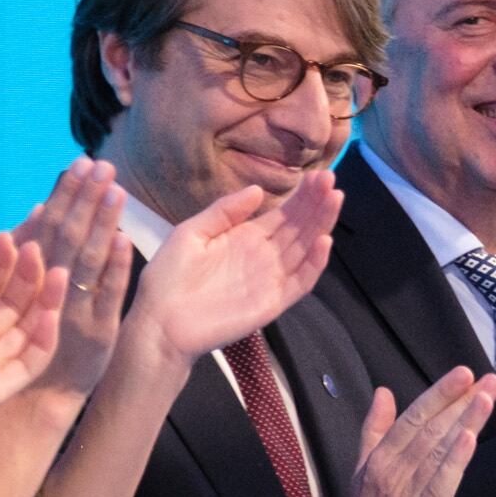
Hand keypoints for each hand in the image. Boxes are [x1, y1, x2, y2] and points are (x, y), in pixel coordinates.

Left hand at [0, 233, 61, 455]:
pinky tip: (49, 315)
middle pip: (15, 298)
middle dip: (28, 273)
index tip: (11, 236)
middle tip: (37, 248)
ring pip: (30, 326)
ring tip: (58, 272)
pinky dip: (45, 341)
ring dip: (46, 299)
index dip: (3, 258)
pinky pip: (30, 363)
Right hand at [13, 159, 134, 400]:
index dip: (64, 193)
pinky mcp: (98, 333)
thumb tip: (38, 207)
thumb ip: (32, 252)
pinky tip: (123, 239)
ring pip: (86, 260)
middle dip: (84, 198)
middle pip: (66, 236)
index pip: (47, 225)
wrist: (36, 399)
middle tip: (101, 164)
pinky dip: (114, 267)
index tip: (79, 162)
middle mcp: (47, 289)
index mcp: (29, 276)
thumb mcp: (24, 294)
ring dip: (100, 222)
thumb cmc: (30, 341)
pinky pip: (107, 296)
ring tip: (114, 188)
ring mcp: (73, 310)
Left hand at [132, 172, 342, 363]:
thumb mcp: (191, 232)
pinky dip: (315, 264)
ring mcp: (270, 279)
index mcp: (245, 237)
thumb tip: (257, 189)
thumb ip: (225, 211)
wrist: (160, 322)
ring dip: (321, 224)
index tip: (316, 174)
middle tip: (331, 179)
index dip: (301, 195)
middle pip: (299, 226)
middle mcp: (263, 256)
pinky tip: (324, 241)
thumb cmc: (168, 278)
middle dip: (316, 203)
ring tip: (335, 198)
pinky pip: (300, 282)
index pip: (283, 213)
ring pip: (305, 248)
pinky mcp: (272, 302)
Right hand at [343, 368, 495, 496]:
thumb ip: (374, 430)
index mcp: (381, 457)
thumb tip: (383, 392)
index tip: (465, 373)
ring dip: (465, 420)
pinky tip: (470, 438)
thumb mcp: (363, 470)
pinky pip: (440, 484)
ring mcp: (407, 493)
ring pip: (438, 449)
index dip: (440, 393)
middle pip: (431, 428)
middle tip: (491, 378)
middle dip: (462, 400)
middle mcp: (394, 469)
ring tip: (488, 396)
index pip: (414, 417)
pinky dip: (454, 459)